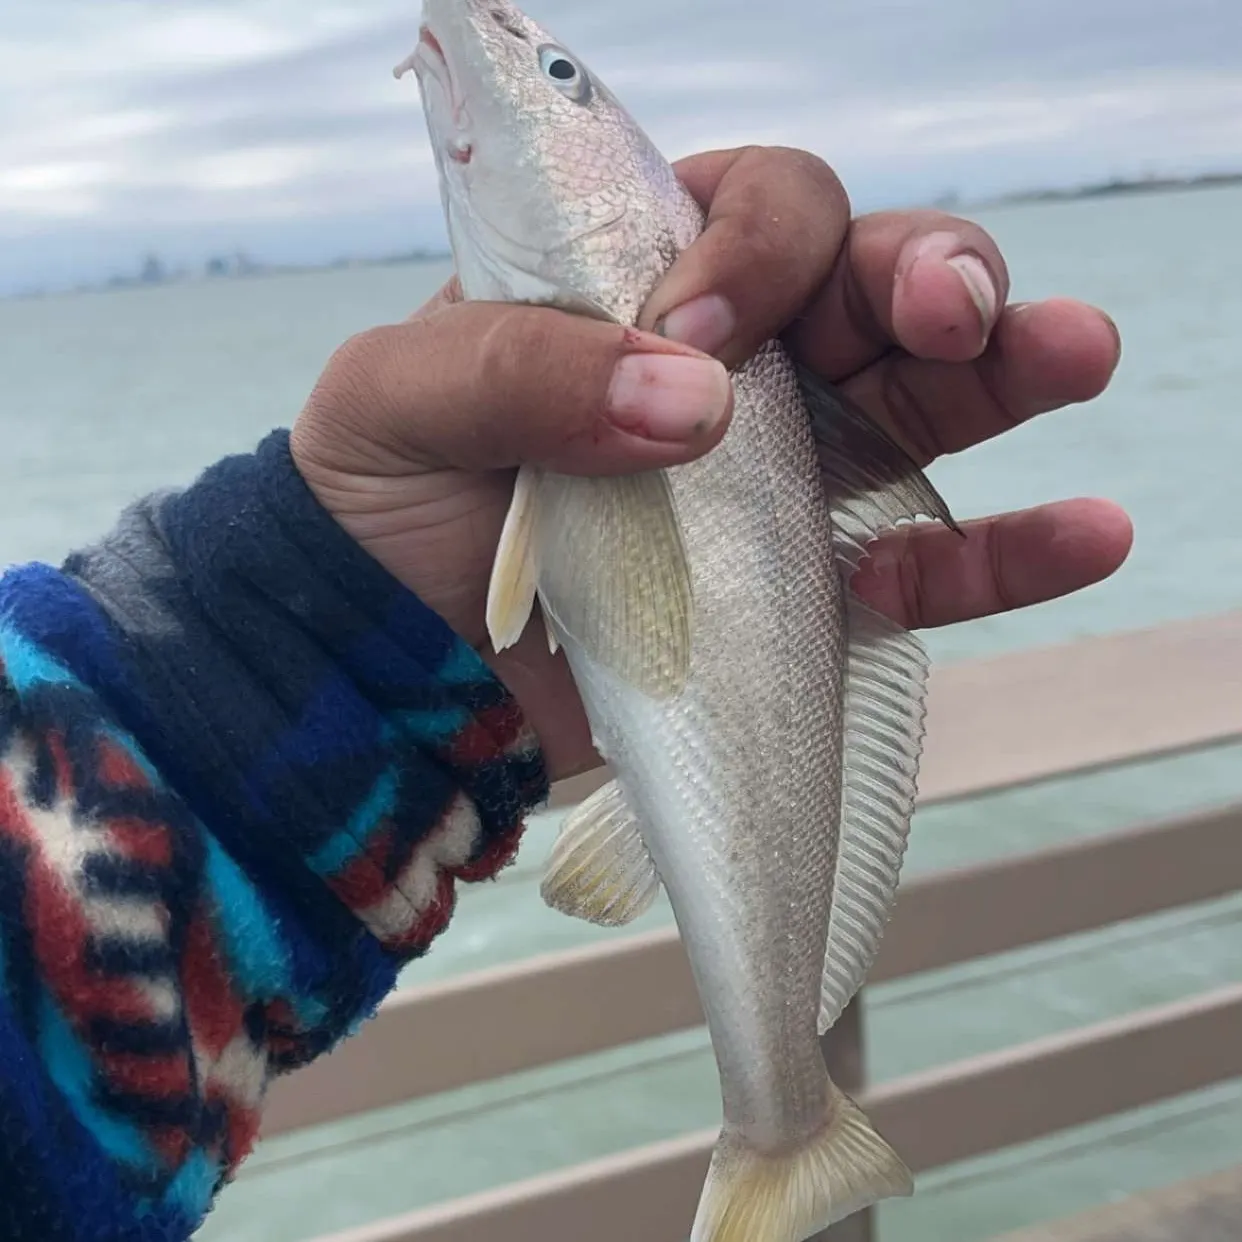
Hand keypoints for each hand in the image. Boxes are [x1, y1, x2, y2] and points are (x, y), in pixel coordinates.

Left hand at [291, 146, 1130, 782]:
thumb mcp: (399, 401)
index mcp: (638, 281)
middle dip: (927, 275)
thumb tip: (695, 398)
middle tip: (953, 307)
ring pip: (919, 401)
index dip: (751, 252)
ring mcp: (777, 476)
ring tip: (1072, 354)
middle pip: (866, 284)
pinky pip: (919, 561)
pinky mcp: (799, 588)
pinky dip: (997, 552)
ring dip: (1004, 375)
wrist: (389, 662)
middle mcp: (730, 363)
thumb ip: (521, 366)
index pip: (747, 210)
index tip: (694, 334)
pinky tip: (1079, 534)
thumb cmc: (381, 506)